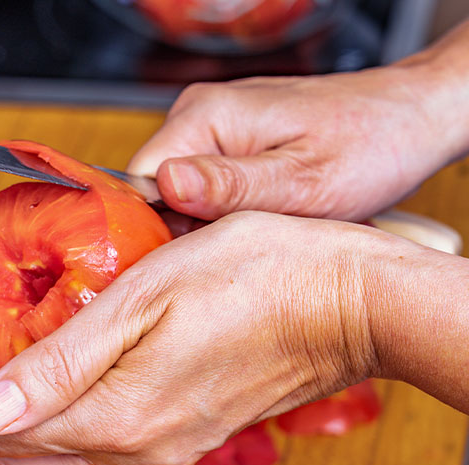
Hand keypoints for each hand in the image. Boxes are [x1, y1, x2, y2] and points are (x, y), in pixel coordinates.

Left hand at [0, 211, 394, 464]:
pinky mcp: (179, 442)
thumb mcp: (143, 299)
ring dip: (6, 412)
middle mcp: (133, 454)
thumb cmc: (253, 279)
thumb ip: (59, 364)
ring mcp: (159, 454)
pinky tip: (55, 370)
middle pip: (10, 456)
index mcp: (115, 419)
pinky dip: (51, 418)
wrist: (343, 304)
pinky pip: (89, 450)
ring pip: (47, 459)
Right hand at [128, 62, 467, 221]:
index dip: (156, 232)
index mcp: (207, 116)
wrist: (411, 119)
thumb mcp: (304, 180)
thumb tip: (166, 185)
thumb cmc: (373, 143)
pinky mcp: (230, 145)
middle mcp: (201, 116)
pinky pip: (205, 190)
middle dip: (187, 233)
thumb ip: (232, 186)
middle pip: (154, 194)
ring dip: (209, 227)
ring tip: (256, 236)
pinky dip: (226, 216)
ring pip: (180, 197)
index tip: (192, 263)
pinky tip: (259, 225)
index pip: (138, 184)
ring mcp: (214, 130)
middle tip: (236, 255)